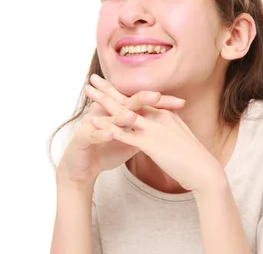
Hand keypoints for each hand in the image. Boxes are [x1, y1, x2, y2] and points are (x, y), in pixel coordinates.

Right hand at [56, 76, 185, 187]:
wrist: (82, 167)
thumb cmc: (106, 151)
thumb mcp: (131, 142)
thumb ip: (146, 133)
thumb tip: (169, 128)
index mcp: (120, 112)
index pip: (143, 104)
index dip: (160, 103)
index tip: (180, 103)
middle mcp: (107, 113)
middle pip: (127, 103)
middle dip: (142, 99)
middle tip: (158, 96)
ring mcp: (93, 123)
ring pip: (109, 117)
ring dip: (121, 116)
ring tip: (134, 117)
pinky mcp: (83, 136)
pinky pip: (93, 134)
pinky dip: (101, 134)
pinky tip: (109, 134)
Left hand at [84, 75, 224, 193]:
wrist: (205, 171)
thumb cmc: (193, 159)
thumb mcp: (178, 138)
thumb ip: (167, 130)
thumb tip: (160, 128)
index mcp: (165, 114)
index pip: (139, 98)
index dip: (124, 90)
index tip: (110, 83)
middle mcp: (158, 116)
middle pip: (128, 98)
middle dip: (109, 89)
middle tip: (92, 78)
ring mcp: (153, 128)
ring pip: (123, 111)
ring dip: (103, 101)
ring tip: (87, 92)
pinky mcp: (150, 143)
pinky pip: (124, 133)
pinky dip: (107, 126)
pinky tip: (93, 122)